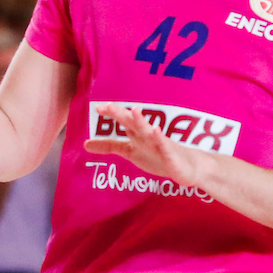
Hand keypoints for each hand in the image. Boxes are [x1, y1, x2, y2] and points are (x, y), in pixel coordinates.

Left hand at [83, 103, 200, 185]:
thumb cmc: (158, 156)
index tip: (98, 107)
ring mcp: (160, 143)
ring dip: (142, 121)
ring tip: (134, 110)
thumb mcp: (130, 152)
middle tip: (109, 106)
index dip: (112, 115)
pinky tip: (156, 130)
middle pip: (133, 123)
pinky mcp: (170, 155)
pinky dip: (160, 138)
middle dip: (122, 114)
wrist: (187, 166)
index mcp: (137, 134)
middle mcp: (147, 135)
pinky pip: (164, 146)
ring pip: (149, 131)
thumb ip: (110, 147)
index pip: (122, 122)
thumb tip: (84, 145)